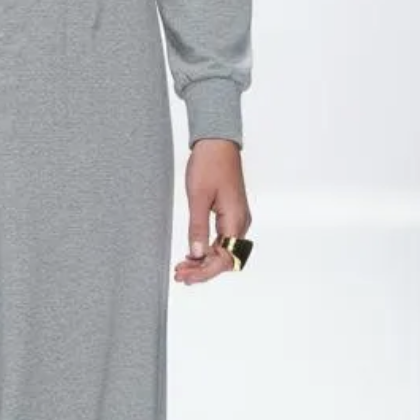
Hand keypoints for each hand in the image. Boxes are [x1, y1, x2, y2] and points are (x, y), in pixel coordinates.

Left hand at [174, 138, 251, 285]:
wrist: (217, 143)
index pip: (225, 258)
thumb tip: (197, 254)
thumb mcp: (198, 197)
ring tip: (182, 268)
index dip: (205, 271)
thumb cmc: (209, 165)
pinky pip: (222, 240)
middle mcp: (241, 223)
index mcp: (235, 220)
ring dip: (204, 262)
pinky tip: (192, 254)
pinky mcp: (231, 215)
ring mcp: (237, 219)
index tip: (186, 276)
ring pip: (224, 251)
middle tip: (179, 275)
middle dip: (203, 270)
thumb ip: (198, 227)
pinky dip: (208, 250)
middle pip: (226, 259)